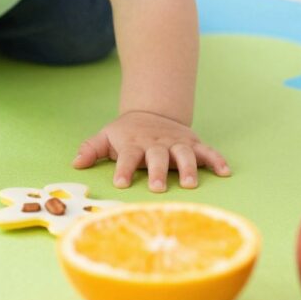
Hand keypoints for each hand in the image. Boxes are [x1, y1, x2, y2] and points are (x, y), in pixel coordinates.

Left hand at [73, 110, 229, 192]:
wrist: (152, 111)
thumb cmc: (126, 133)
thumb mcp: (106, 137)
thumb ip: (91, 149)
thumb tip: (75, 163)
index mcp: (134, 143)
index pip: (127, 157)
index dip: (123, 169)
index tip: (120, 183)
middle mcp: (156, 143)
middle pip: (157, 156)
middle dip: (158, 171)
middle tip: (158, 187)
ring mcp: (176, 143)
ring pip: (184, 153)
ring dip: (188, 168)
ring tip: (191, 184)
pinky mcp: (193, 142)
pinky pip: (207, 151)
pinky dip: (216, 160)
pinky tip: (225, 171)